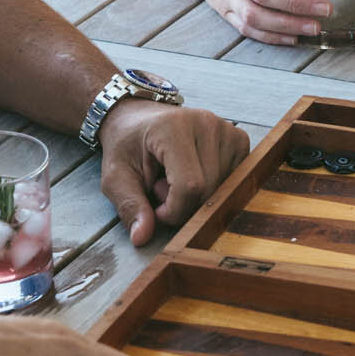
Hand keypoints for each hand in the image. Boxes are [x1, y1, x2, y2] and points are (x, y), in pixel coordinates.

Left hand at [96, 98, 248, 244]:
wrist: (139, 118)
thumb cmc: (128, 144)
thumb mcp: (116, 175)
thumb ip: (130, 205)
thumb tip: (141, 236)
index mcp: (172, 127)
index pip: (189, 186)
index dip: (173, 210)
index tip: (157, 208)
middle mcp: (205, 123)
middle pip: (209, 190)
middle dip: (185, 205)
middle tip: (162, 189)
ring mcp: (226, 129)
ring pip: (224, 188)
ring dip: (200, 196)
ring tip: (177, 179)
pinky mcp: (238, 139)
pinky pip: (236, 179)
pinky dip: (215, 187)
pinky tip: (197, 175)